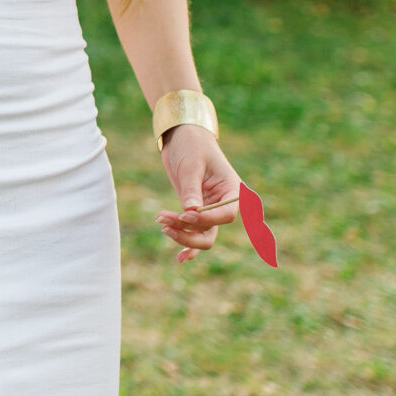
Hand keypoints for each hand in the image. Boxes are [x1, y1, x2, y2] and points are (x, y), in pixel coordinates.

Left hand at [155, 126, 240, 262]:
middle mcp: (225, 204)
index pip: (226, 215)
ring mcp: (210, 211)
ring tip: (161, 222)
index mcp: (234, 191)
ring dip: (182, 235)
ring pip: (203, 235)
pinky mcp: (195, 212)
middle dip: (190, 232)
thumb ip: (192, 189)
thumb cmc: (192, 145)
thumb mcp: (191, 165)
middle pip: (213, 230)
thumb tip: (190, 213)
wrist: (182, 137)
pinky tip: (180, 258)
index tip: (183, 215)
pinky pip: (196, 233)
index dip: (205, 219)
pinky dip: (188, 245)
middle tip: (165, 223)